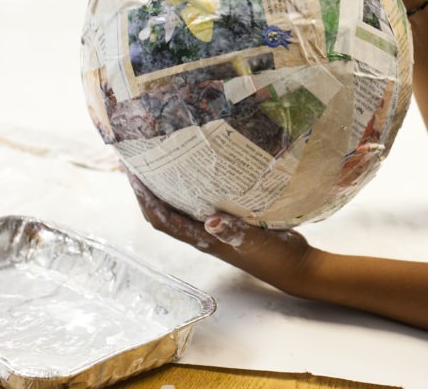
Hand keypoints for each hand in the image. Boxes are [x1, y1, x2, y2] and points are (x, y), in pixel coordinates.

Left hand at [127, 171, 311, 289]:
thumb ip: (235, 232)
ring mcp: (214, 230)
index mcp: (203, 239)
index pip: (163, 219)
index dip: (144, 199)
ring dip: (164, 190)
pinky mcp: (228, 223)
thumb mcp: (256, 242)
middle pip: (163, 214)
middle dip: (147, 192)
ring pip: (178, 209)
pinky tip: (198, 174)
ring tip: (161, 163)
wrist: (294, 266)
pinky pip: (199, 205)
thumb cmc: (275, 256)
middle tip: (140, 162)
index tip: (133, 174)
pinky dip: (190, 190)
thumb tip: (210, 222)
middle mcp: (203, 234)